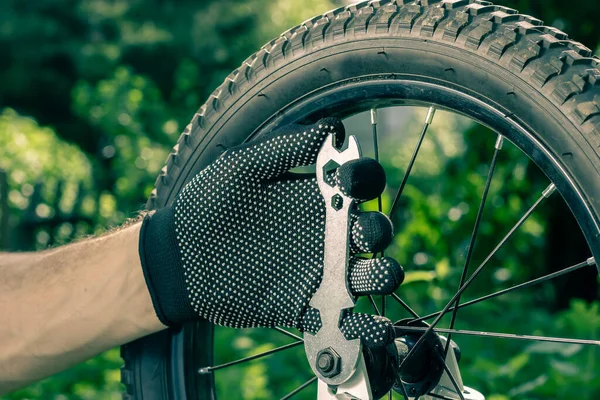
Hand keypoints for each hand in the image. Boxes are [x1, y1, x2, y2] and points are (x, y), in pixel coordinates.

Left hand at [139, 118, 403, 347]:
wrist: (178, 261)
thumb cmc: (206, 205)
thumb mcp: (241, 167)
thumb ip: (286, 148)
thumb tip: (334, 128)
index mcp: (313, 197)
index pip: (358, 185)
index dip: (366, 180)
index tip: (355, 182)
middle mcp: (323, 233)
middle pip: (371, 231)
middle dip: (378, 231)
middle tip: (364, 233)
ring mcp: (316, 270)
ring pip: (366, 274)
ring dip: (382, 275)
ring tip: (379, 275)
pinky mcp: (304, 304)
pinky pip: (342, 317)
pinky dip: (363, 327)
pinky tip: (369, 327)